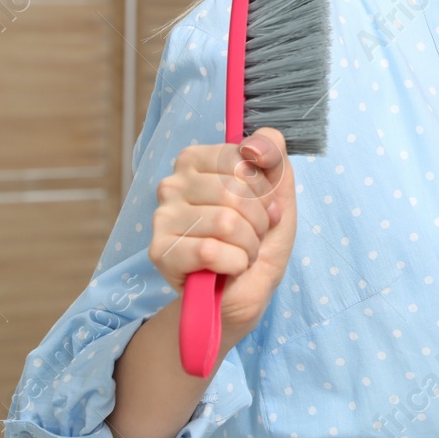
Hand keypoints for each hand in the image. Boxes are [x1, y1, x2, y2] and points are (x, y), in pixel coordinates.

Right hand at [149, 127, 298, 339]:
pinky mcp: (160, 252)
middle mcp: (172, 182)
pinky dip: (234, 264)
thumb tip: (253, 146)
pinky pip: (211, 252)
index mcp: (196, 159)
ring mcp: (161, 217)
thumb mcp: (278, 191)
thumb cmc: (258, 237)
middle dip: (258, 221)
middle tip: (252, 236)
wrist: (246, 291)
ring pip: (226, 222)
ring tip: (240, 252)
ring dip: (248, 245)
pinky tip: (227, 268)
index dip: (265, 190)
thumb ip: (273, 152)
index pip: (241, 159)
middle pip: (235, 191)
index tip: (264, 207)